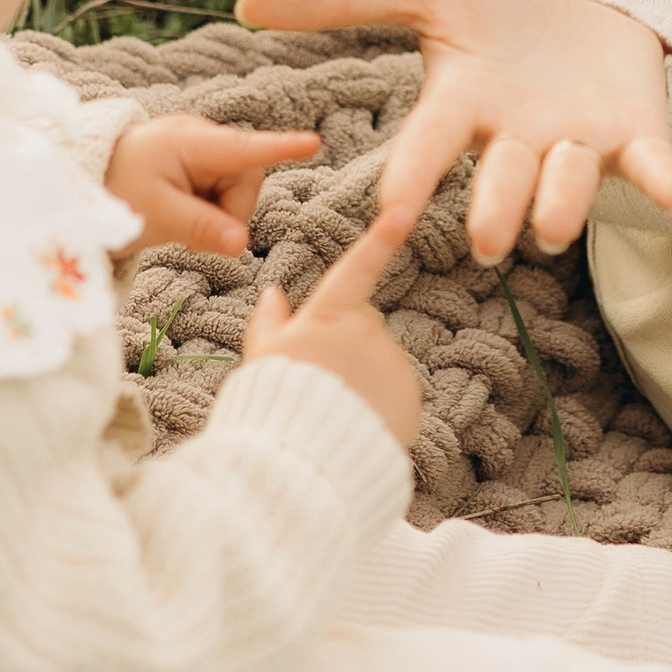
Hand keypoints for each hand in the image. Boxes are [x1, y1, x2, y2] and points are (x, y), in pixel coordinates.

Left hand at [106, 112, 320, 257]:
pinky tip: (184, 218)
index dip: (280, 148)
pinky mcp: (202, 167)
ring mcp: (204, 152)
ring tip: (180, 225)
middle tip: (193, 238)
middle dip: (229, 214)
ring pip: (237, 192)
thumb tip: (241, 246)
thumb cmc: (117, 191)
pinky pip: (223, 195)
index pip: (244, 148)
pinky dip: (209, 214)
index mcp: (190, 143)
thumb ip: (201, 229)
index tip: (313, 143)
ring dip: (217, 217)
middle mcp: (203, 140)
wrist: (87, 183)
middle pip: (246, 180)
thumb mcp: (156, 216)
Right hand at [236, 0, 671, 261]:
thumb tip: (245, 3)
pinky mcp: (634, 135)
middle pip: (502, 182)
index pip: (428, 147)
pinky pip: (651, 168)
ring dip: (563, 203)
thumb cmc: (494, 7)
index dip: (411, 181)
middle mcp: (516, 137)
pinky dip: (666, 183)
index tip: (391, 219)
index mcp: (462, 104)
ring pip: (568, 185)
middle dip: (497, 210)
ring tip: (553, 225)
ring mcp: (576, 142)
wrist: (584, 4)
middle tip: (490, 239)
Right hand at [243, 207, 424, 444]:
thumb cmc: (272, 406)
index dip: (380, 237)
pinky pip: (395, 393)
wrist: (303, 461)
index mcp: (329, 316)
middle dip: (344, 345)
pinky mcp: (410, 397)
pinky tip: (354, 424)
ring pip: (378, 361)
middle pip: (361, 326)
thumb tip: (273, 292)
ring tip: (332, 409)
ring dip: (361, 378)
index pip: (356, 268)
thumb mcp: (260, 358)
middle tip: (315, 380)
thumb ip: (269, 322)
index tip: (403, 210)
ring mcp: (392, 364)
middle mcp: (367, 332)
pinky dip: (380, 405)